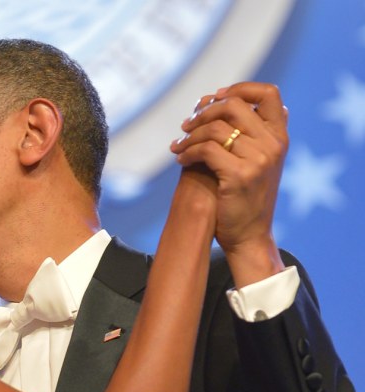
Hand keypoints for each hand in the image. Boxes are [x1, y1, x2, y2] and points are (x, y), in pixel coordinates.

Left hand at [170, 82, 287, 286]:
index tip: (213, 98)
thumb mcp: (257, 161)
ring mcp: (260, 160)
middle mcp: (274, 145)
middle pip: (234, 106)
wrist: (248, 236)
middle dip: (203, 112)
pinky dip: (188, 152)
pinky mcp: (240, 175)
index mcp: (280, 137)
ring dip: (190, 135)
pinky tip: (181, 160)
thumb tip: (221, 99)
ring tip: (178, 146)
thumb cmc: (244, 197)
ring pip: (216, 128)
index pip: (269, 93)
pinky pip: (207, 150)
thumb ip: (247, 132)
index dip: (239, 88)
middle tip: (186, 126)